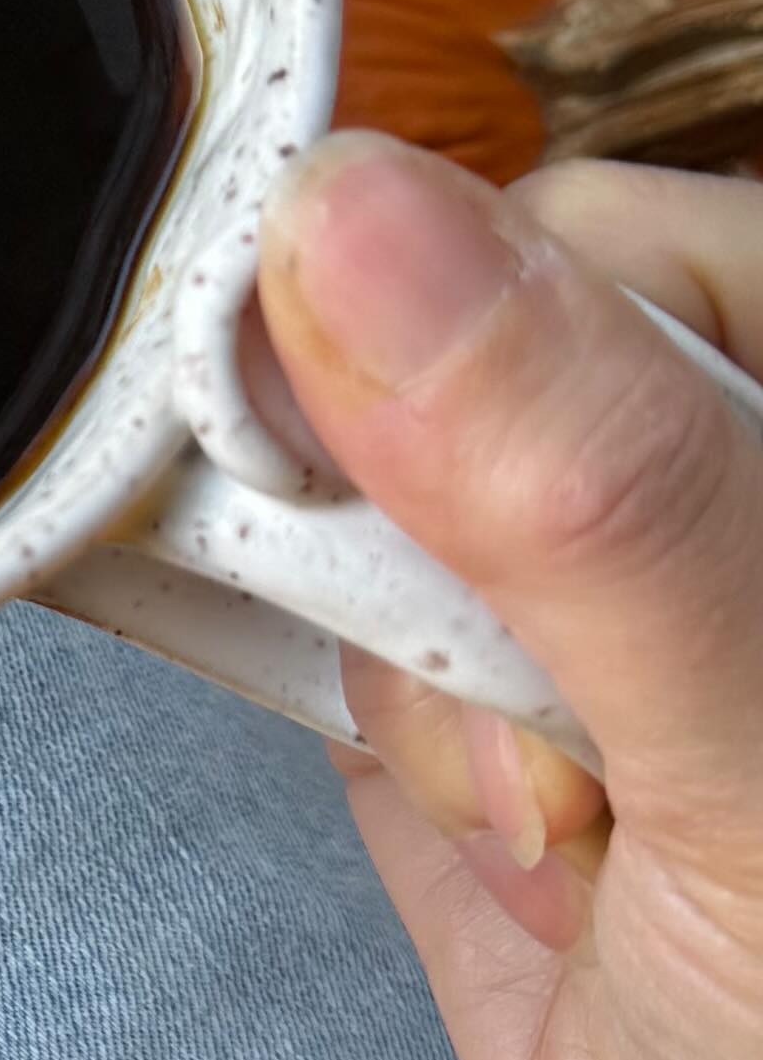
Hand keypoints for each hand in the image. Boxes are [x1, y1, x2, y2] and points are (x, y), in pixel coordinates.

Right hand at [257, 133, 762, 1059]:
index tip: (462, 544)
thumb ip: (593, 487)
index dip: (491, 366)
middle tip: (588, 767)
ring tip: (582, 847)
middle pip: (457, 353)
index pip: (602, 240)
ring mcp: (602, 571)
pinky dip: (385, 727)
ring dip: (439, 695)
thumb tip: (348, 210)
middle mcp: (718, 458)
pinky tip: (521, 849)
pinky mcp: (490, 683)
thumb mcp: (762, 754)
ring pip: (383, 501)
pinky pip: (339, 609)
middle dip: (464, 575)